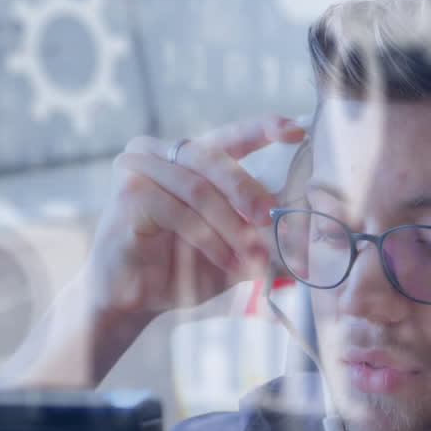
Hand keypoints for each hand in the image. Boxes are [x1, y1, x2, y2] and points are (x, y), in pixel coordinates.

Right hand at [83, 115, 305, 322]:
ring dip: (232, 226)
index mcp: (187, 157)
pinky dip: (209, 239)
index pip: (229, 135)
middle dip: (249, 191)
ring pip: (199, 189)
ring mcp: (138, 168)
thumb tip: (303, 230)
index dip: (263, 129)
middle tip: (273, 218)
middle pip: (214, 158)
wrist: (133, 301)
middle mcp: (159, 152)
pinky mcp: (127, 194)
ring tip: (254, 256)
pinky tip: (226, 261)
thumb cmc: (181, 269)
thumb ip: (259, 232)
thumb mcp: (231, 247)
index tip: (296, 130)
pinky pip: (179, 211)